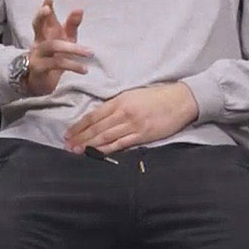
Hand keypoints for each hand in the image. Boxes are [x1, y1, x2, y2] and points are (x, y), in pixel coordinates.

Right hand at [23, 0, 93, 96]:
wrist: (40, 83)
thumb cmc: (54, 57)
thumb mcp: (65, 40)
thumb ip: (72, 26)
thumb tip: (79, 9)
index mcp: (45, 33)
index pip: (44, 18)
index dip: (46, 7)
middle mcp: (38, 41)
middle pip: (37, 27)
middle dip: (41, 17)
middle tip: (46, 9)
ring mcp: (37, 55)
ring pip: (52, 46)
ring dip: (73, 49)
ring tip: (90, 53)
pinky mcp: (39, 68)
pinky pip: (56, 64)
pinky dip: (73, 65)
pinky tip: (85, 69)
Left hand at [65, 82, 199, 153]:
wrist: (181, 100)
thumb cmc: (158, 96)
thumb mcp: (134, 95)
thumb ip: (117, 105)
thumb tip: (100, 117)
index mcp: (120, 100)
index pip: (94, 115)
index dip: (79, 126)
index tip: (68, 133)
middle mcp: (123, 112)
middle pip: (97, 127)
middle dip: (80, 137)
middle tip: (67, 145)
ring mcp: (133, 125)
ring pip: (105, 137)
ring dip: (89, 145)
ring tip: (76, 151)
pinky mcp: (142, 135)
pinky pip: (120, 143)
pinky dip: (106, 149)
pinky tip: (96, 153)